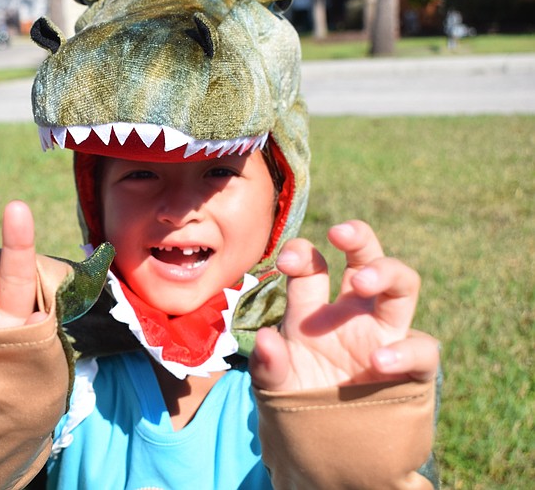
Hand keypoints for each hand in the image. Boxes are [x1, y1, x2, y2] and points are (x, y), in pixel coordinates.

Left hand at [249, 220, 438, 391]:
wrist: (331, 453)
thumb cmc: (300, 405)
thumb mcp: (275, 386)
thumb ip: (267, 365)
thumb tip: (264, 338)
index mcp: (315, 309)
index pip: (313, 265)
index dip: (302, 253)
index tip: (286, 259)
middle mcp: (353, 314)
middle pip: (366, 257)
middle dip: (358, 237)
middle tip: (339, 232)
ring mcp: (384, 336)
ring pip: (403, 286)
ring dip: (388, 272)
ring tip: (365, 280)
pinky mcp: (410, 369)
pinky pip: (422, 349)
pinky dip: (405, 352)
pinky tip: (378, 362)